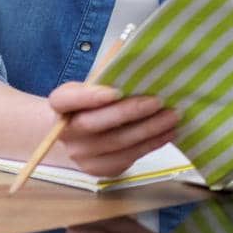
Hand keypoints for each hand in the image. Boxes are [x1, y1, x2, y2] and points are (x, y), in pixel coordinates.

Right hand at [47, 83, 177, 176]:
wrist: (80, 136)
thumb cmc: (93, 103)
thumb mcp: (93, 87)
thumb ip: (108, 79)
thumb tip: (139, 63)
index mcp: (60, 105)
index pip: (65, 100)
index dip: (89, 97)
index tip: (117, 91)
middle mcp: (66, 133)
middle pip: (95, 124)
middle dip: (130, 112)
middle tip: (158, 101)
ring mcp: (81, 155)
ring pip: (117, 143)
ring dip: (149, 130)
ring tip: (172, 116)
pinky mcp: (98, 169)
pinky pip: (127, 157)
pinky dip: (151, 144)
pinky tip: (168, 132)